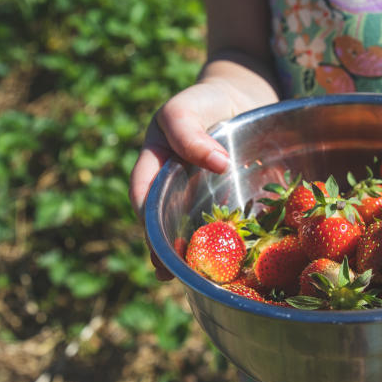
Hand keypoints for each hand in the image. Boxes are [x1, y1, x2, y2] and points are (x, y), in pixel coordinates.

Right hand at [129, 79, 276, 278]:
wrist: (239, 100)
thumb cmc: (206, 102)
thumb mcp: (188, 107)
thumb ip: (189, 131)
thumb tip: (216, 164)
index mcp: (154, 166)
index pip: (142, 194)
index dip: (145, 217)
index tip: (154, 237)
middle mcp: (173, 190)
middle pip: (163, 222)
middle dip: (165, 249)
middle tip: (170, 273)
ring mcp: (200, 202)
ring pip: (192, 232)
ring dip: (195, 256)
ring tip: (198, 280)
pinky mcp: (229, 208)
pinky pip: (225, 230)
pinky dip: (228, 248)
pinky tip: (237, 266)